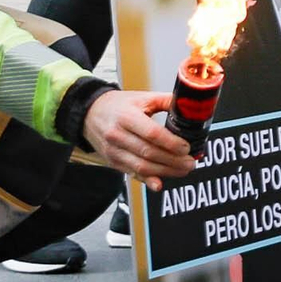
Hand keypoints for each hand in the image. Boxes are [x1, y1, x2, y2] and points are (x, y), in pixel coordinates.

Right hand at [82, 90, 197, 191]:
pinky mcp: (114, 162)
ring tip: (183, 169)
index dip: (172, 143)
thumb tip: (189, 107)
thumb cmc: (117, 105)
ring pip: (143, 167)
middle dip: (174, 161)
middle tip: (191, 162)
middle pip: (149, 153)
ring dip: (166, 172)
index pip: (152, 134)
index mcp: (126, 116)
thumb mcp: (141, 97)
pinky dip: (149, 180)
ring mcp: (114, 151)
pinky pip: (133, 174)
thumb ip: (165, 101)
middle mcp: (117, 135)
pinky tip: (160, 183)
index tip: (186, 147)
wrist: (89, 113)